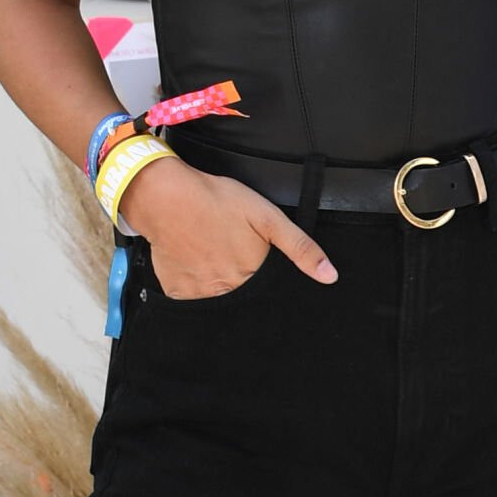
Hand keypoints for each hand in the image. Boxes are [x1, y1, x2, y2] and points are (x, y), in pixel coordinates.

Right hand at [119, 157, 337, 298]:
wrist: (166, 197)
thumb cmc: (218, 201)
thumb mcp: (268, 217)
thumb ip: (300, 248)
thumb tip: (330, 276)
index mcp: (252, 275)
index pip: (267, 292)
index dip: (265, 278)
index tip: (254, 260)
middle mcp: (227, 291)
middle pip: (242, 297)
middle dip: (243, 282)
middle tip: (229, 251)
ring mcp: (199, 294)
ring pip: (217, 299)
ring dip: (219, 284)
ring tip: (213, 253)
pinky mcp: (176, 290)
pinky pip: (190, 298)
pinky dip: (194, 285)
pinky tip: (195, 261)